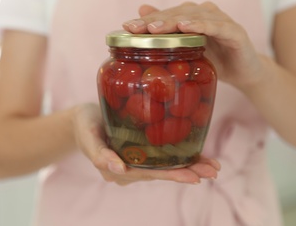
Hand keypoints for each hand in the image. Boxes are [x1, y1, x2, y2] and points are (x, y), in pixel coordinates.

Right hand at [72, 103, 220, 185]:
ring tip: (212, 167)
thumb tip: (120, 170)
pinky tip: (197, 155)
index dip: (172, 176)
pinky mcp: (141, 150)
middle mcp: (131, 169)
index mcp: (118, 170)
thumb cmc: (84, 126)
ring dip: (189, 166)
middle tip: (212, 172)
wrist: (83, 118)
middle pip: (162, 172)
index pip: (149, 174)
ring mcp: (137, 160)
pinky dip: (181, 155)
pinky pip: (163, 155)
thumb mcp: (88, 137)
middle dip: (188, 172)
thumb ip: (100, 156)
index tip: (193, 177)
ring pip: (165, 165)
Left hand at [123, 2, 265, 88]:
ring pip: (194, 17)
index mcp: (192, 17)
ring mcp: (221, 21)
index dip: (147, 21)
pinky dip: (202, 25)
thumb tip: (142, 12)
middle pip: (177, 13)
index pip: (166, 16)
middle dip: (155, 20)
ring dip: (174, 21)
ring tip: (156, 28)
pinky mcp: (235, 32)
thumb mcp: (186, 51)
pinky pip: (218, 27)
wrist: (243, 73)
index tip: (127, 27)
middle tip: (137, 28)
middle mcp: (205, 14)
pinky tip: (186, 27)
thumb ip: (168, 34)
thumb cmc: (212, 60)